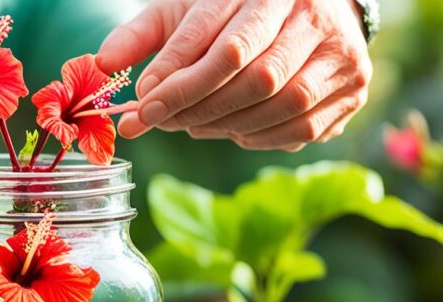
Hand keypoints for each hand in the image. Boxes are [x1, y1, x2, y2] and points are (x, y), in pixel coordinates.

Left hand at [96, 0, 372, 150]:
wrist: (309, 5)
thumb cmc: (233, 10)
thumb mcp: (185, 9)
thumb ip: (142, 34)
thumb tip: (102, 62)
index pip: (223, 42)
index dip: (178, 78)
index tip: (141, 102)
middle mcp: (314, 16)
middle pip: (253, 76)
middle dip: (195, 106)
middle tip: (155, 120)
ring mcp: (341, 53)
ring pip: (279, 103)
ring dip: (222, 124)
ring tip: (187, 124)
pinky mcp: (352, 88)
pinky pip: (299, 127)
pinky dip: (255, 136)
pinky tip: (228, 130)